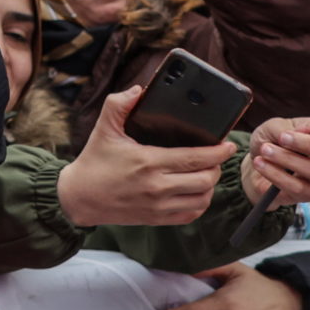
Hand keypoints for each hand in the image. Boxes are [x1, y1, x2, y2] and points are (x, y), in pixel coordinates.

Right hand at [55, 85, 231, 226]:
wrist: (80, 197)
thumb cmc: (95, 160)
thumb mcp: (104, 128)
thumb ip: (119, 103)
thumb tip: (140, 90)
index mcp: (147, 161)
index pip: (194, 158)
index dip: (217, 151)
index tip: (228, 144)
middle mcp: (157, 186)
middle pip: (205, 179)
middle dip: (216, 166)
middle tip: (215, 156)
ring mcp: (159, 206)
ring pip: (202, 198)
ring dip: (210, 185)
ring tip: (206, 172)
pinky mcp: (157, 219)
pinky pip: (191, 213)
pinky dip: (200, 202)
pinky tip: (196, 191)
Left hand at [239, 114, 309, 208]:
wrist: (253, 164)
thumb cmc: (269, 141)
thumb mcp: (272, 127)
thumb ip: (286, 127)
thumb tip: (305, 130)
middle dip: (306, 144)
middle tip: (282, 138)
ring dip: (286, 159)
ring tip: (265, 150)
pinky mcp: (308, 194)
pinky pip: (298, 187)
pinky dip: (276, 174)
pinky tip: (261, 164)